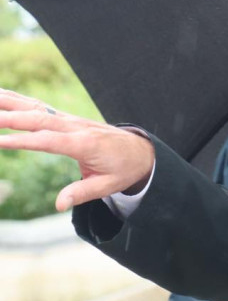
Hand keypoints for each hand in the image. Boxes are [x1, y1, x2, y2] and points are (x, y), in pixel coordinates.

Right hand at [0, 88, 154, 210]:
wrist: (141, 151)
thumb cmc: (124, 169)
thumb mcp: (109, 186)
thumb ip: (82, 193)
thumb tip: (59, 205)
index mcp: (85, 144)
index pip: (49, 140)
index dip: (24, 141)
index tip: (0, 142)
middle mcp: (76, 127)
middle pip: (38, 119)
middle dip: (9, 118)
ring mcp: (70, 120)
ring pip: (36, 107)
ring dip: (9, 102)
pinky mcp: (66, 118)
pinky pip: (39, 106)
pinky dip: (18, 99)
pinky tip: (0, 95)